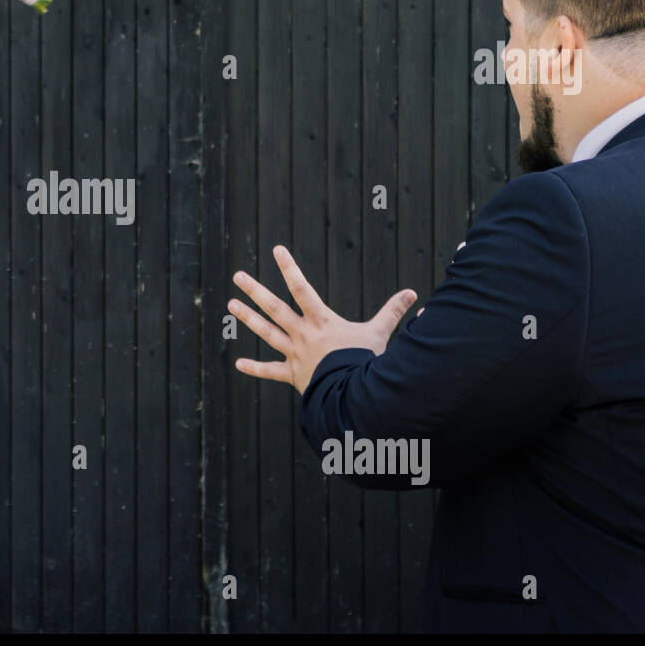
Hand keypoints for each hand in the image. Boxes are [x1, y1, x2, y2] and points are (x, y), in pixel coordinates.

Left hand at [229, 245, 416, 393]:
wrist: (355, 396)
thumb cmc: (367, 362)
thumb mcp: (380, 333)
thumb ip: (393, 311)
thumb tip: (414, 294)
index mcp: (322, 321)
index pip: (302, 287)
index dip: (289, 267)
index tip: (276, 249)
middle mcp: (304, 334)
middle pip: (275, 308)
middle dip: (255, 291)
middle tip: (237, 276)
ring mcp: (295, 354)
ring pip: (267, 333)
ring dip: (248, 319)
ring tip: (231, 304)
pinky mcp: (293, 375)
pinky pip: (270, 372)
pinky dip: (255, 369)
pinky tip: (238, 364)